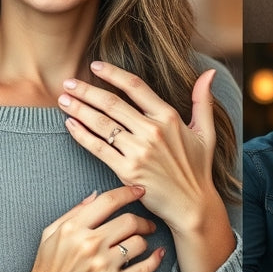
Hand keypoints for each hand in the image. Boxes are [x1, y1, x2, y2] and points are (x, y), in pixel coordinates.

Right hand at [0, 186, 161, 271]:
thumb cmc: (46, 268)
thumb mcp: (51, 233)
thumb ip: (74, 212)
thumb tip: (96, 195)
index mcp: (74, 229)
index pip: (108, 202)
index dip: (128, 192)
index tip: (139, 191)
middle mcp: (90, 245)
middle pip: (129, 221)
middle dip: (143, 220)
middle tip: (146, 224)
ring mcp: (103, 267)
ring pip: (138, 243)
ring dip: (144, 240)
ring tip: (142, 242)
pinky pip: (143, 269)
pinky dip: (154, 260)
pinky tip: (157, 255)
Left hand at [58, 62, 220, 234]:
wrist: (192, 205)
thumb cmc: (197, 168)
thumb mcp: (206, 131)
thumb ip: (202, 100)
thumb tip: (209, 72)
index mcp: (169, 116)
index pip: (135, 87)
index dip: (112, 74)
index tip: (95, 66)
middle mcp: (152, 131)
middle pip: (112, 103)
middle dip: (86, 91)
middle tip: (68, 83)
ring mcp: (139, 151)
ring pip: (102, 124)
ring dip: (79, 110)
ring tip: (63, 100)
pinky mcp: (127, 171)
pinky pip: (98, 148)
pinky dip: (81, 135)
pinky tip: (70, 125)